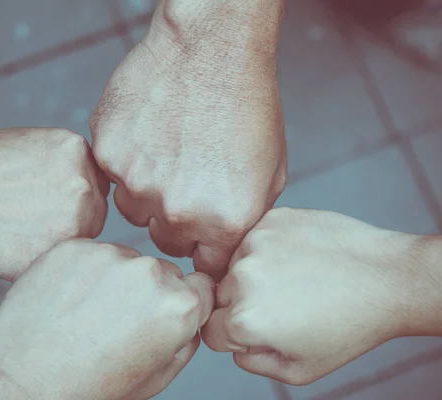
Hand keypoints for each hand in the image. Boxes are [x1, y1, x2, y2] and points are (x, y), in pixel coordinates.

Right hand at [0, 128, 108, 279]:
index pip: (95, 182)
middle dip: (70, 220)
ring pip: (81, 241)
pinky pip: (59, 263)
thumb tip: (85, 190)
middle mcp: (82, 182)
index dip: (71, 196)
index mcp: (76, 150)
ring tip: (16, 232)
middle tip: (27, 220)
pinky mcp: (54, 253)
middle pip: (94, 213)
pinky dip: (38, 262)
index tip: (43, 201)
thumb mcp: (29, 146)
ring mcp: (72, 219)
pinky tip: (10, 248)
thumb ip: (64, 166)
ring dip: (57, 243)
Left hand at [0, 239, 214, 399]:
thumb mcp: (157, 376)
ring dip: (114, 279)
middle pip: (162, 271)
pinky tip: (68, 300)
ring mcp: (108, 254)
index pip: (201, 286)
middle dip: (147, 292)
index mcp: (179, 306)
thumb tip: (191, 311)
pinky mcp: (73, 246)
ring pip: (125, 259)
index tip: (160, 315)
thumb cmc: (87, 386)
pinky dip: (83, 271)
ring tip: (87, 313)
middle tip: (116, 321)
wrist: (23, 383)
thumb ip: (186, 338)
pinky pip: (91, 253)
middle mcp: (148, 272)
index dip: (183, 303)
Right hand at [91, 1, 286, 279]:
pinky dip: (127, 159)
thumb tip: (220, 249)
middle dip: (177, 221)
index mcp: (224, 222)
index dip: (204, 249)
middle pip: (166, 242)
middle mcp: (178, 211)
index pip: (206, 268)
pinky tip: (150, 132)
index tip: (202, 234)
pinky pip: (112, 175)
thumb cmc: (248, 104)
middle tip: (187, 180)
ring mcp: (137, 182)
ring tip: (168, 152)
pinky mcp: (109, 153)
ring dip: (147, 191)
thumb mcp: (270, 174)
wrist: (213, 46)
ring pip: (134, 211)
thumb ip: (244, 222)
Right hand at [201, 208, 419, 384]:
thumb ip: (253, 362)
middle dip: (242, 303)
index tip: (260, 328)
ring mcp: (256, 243)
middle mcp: (242, 278)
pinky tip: (299, 258)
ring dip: (253, 273)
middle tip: (282, 304)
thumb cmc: (350, 326)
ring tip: (294, 279)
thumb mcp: (300, 369)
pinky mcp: (270, 220)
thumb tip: (234, 344)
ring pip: (235, 264)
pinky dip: (269, 249)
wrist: (386, 278)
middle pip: (220, 295)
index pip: (211, 329)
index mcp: (245, 319)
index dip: (234, 335)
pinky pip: (254, 239)